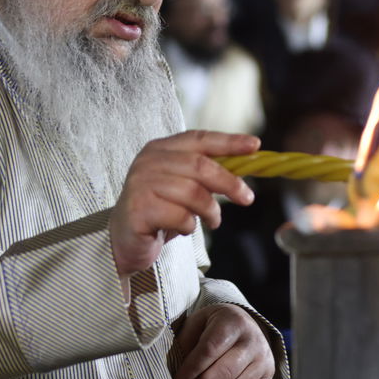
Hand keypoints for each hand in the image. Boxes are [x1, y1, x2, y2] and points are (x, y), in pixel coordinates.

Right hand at [109, 131, 259, 277]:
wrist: (123, 240)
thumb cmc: (159, 210)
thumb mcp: (183, 186)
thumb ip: (204, 174)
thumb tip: (245, 166)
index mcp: (161, 148)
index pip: (200, 138)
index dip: (229, 141)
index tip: (254, 145)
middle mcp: (149, 161)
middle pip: (200, 166)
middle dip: (229, 183)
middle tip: (247, 198)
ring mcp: (140, 184)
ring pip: (192, 193)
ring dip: (210, 210)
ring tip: (213, 220)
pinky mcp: (138, 209)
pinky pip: (179, 216)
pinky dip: (189, 225)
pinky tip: (184, 228)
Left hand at [173, 305, 276, 378]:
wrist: (242, 324)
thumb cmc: (213, 326)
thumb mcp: (197, 324)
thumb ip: (186, 345)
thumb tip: (176, 376)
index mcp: (233, 322)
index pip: (211, 348)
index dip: (193, 368)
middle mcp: (253, 339)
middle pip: (226, 371)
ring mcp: (263, 358)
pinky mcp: (268, 374)